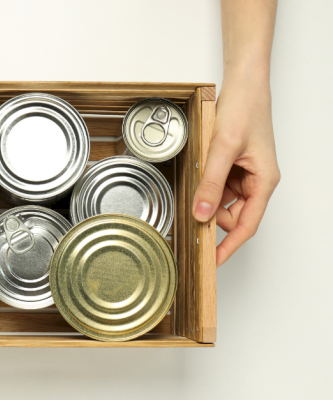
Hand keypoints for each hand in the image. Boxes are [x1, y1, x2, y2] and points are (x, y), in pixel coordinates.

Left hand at [193, 71, 279, 265]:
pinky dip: (205, 185)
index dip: (229, 246)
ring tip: (195, 179)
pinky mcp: (232, 166)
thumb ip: (211, 183)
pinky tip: (198, 172)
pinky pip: (217, 185)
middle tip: (188, 215)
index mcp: (263, 182)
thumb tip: (201, 214)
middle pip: (231, 215)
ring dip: (206, 197)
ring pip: (221, 201)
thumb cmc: (245, 110)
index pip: (246, 225)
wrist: (244, 85)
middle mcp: (256, 181)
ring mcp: (244, 174)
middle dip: (211, 216)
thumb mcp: (223, 149)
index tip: (213, 261)